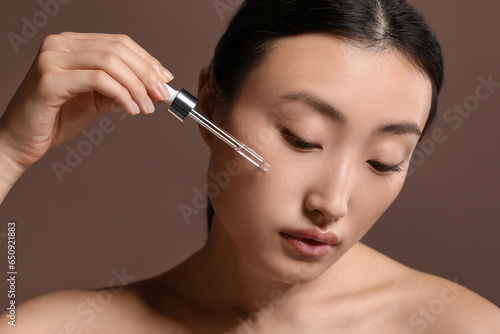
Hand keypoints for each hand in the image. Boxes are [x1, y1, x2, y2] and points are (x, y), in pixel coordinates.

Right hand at [0, 32, 173, 170]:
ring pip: (110, 63)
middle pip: (117, 50)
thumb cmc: (56, 119)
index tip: (165, 79)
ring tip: (147, 107)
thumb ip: (122, 88)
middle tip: (161, 95)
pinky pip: (98, 80)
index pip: (118, 43)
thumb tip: (156, 87)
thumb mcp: (97, 99)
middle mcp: (59, 45)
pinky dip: (121, 95)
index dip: (146, 60)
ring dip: (136, 87)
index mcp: (71, 44)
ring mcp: (52, 59)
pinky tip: (131, 109)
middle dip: (146, 74)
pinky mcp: (49, 79)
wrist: (22, 141)